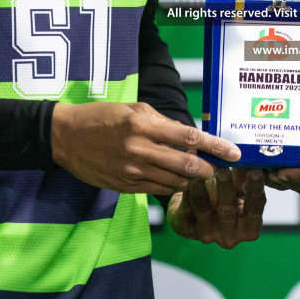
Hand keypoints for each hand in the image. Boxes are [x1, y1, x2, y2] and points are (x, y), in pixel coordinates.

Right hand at [51, 102, 238, 195]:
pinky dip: (173, 186)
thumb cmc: (102, 117)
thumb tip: (190, 135)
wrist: (65, 137)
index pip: (189, 137)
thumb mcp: (132, 109)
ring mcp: (131, 171)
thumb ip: (162, 122)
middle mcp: (139, 150)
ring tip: (204, 176)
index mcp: (143, 126)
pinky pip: (158, 190)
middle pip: (186, 164)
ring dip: (193, 180)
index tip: (234, 152)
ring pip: (174, 181)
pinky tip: (180, 181)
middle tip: (223, 169)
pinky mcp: (125, 187)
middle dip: (209, 169)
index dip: (215, 146)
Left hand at [168, 168, 266, 247]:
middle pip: (228, 210)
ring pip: (204, 208)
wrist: (193, 210)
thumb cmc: (223, 196)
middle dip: (226, 187)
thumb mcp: (238, 188)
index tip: (255, 169)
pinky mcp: (186, 228)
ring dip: (203, 186)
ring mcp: (207, 234)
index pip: (255, 207)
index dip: (255, 188)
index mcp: (249, 228)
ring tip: (201, 168)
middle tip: (224, 168)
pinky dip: (187, 189)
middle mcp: (230, 237)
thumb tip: (251, 156)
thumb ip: (244, 176)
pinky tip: (187, 175)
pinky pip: (186, 206)